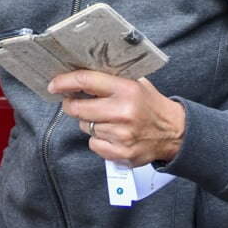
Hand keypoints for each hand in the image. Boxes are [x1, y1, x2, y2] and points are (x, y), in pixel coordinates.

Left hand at [49, 72, 185, 166]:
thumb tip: (81, 73)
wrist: (174, 132)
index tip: (54, 85)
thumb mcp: (136, 83)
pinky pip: (94, 145)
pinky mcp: (121, 153)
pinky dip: (98, 140)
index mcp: (126, 90)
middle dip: (71, 104)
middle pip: (78, 108)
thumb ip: (111, 78)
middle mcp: (122, 112)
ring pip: (86, 127)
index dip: (65, 82)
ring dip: (90, 122)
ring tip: (106, 119)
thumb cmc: (151, 105)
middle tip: (74, 102)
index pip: (86, 81)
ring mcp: (121, 135)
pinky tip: (111, 134)